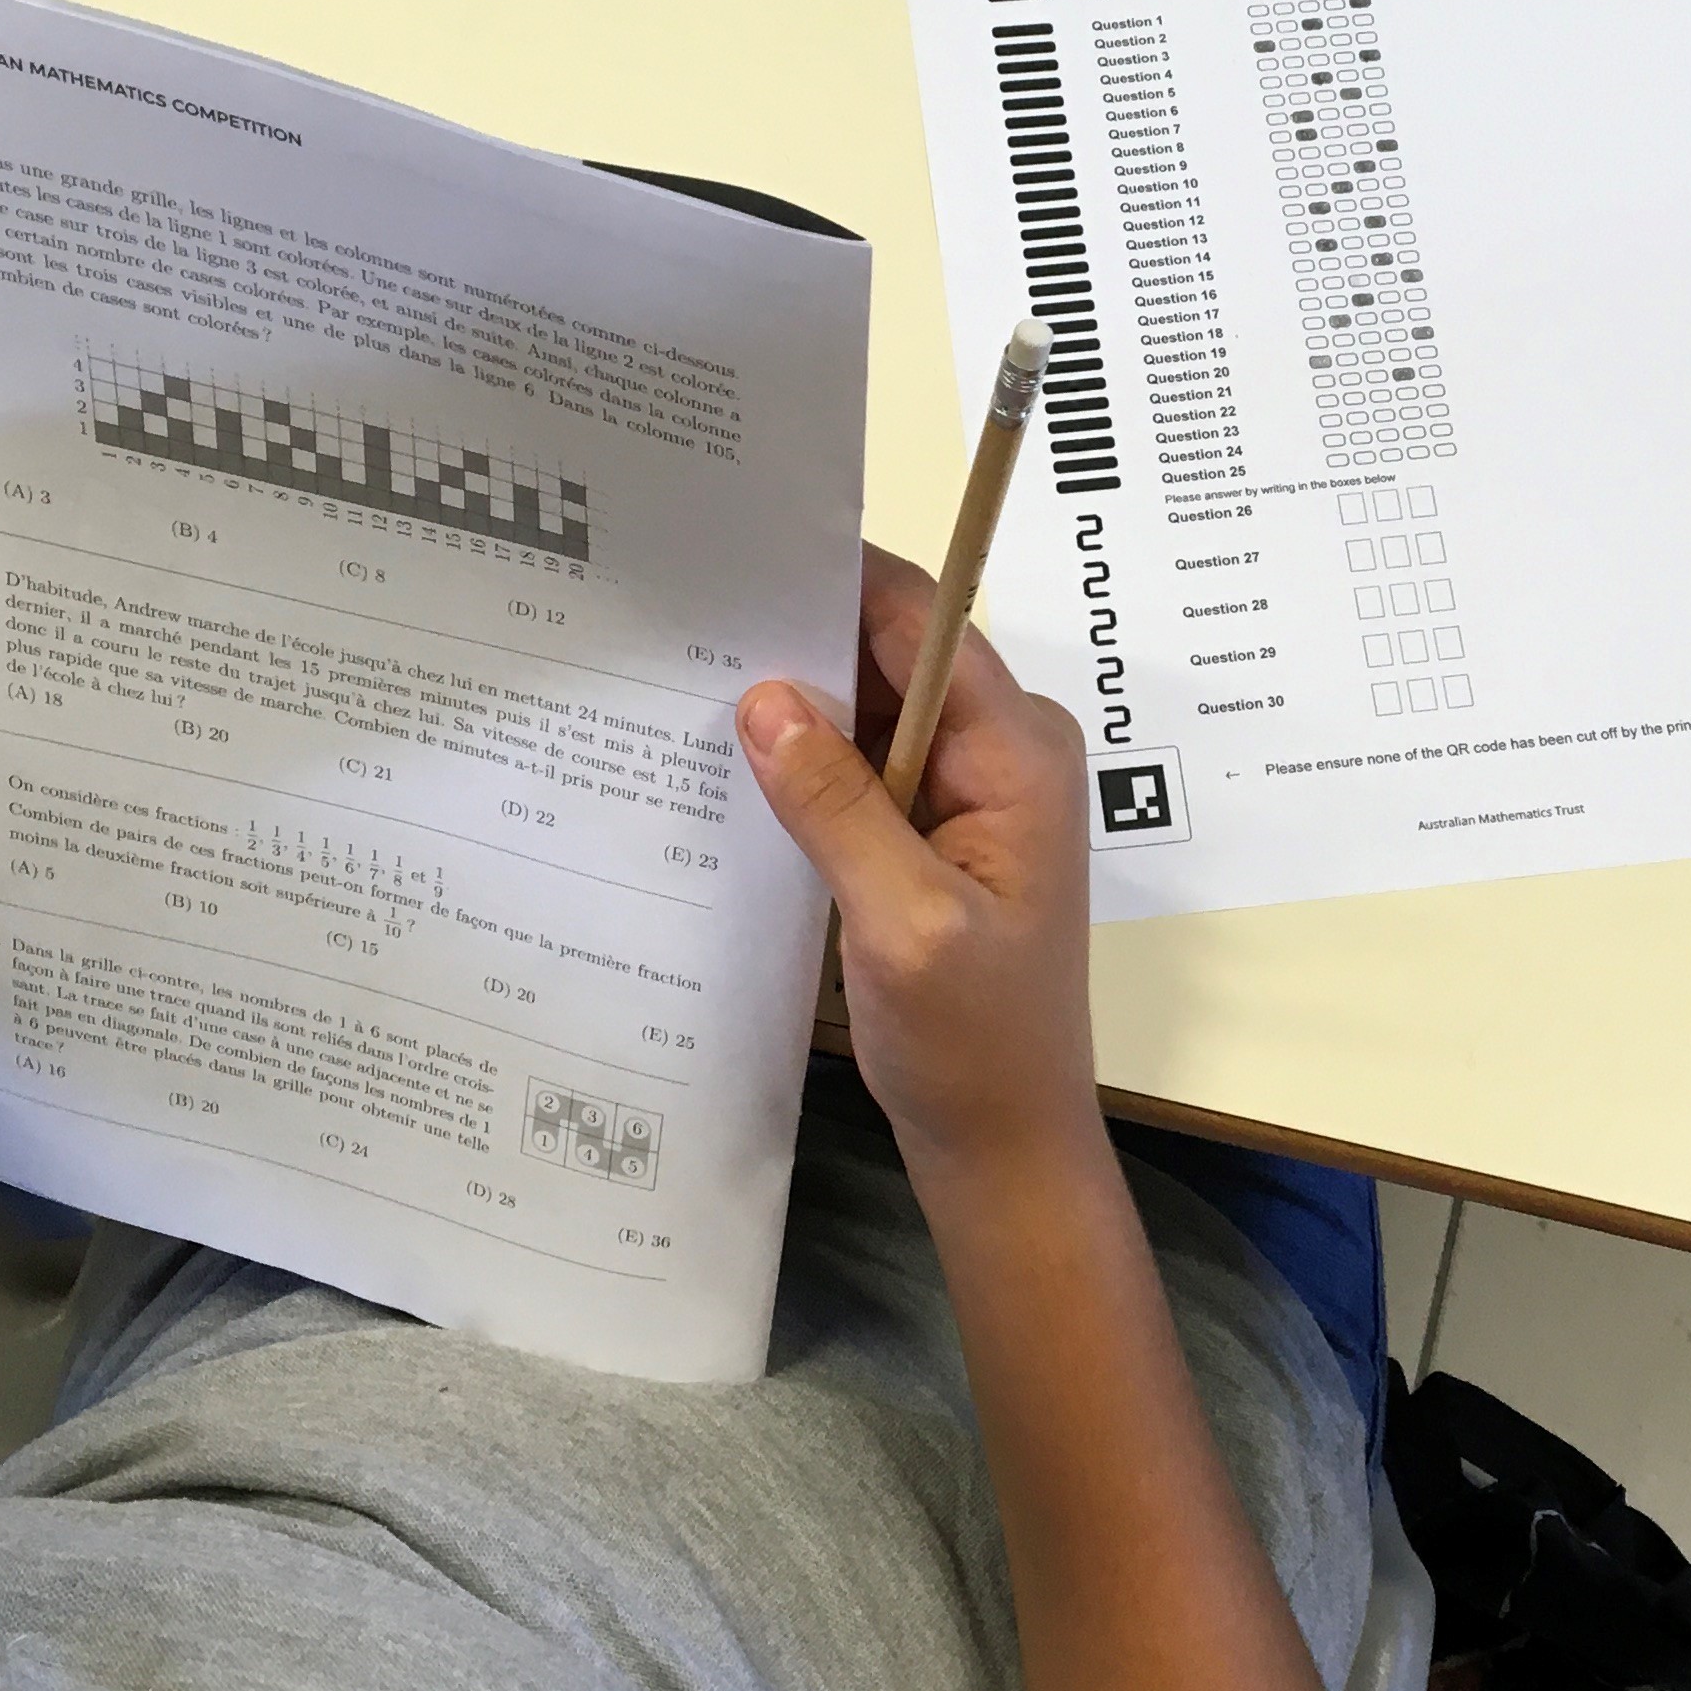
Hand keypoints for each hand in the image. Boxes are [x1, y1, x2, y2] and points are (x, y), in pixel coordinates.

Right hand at [738, 547, 1095, 1176]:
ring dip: (794, 701)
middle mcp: (1001, 751)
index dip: (835, 574)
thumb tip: (764, 697)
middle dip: (798, 635)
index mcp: (1016, 752)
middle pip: (892, 652)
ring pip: (870, 709)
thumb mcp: (903, 925)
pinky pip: (865, 768)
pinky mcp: (934, 834)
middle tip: (676, 614)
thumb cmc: (972, 1044)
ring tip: (675, 672)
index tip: (737, 546)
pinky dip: (806, 764)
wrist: (1004, 1145)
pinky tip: (725, 762)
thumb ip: (838, 807)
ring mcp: (969, 792)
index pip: (922, 620)